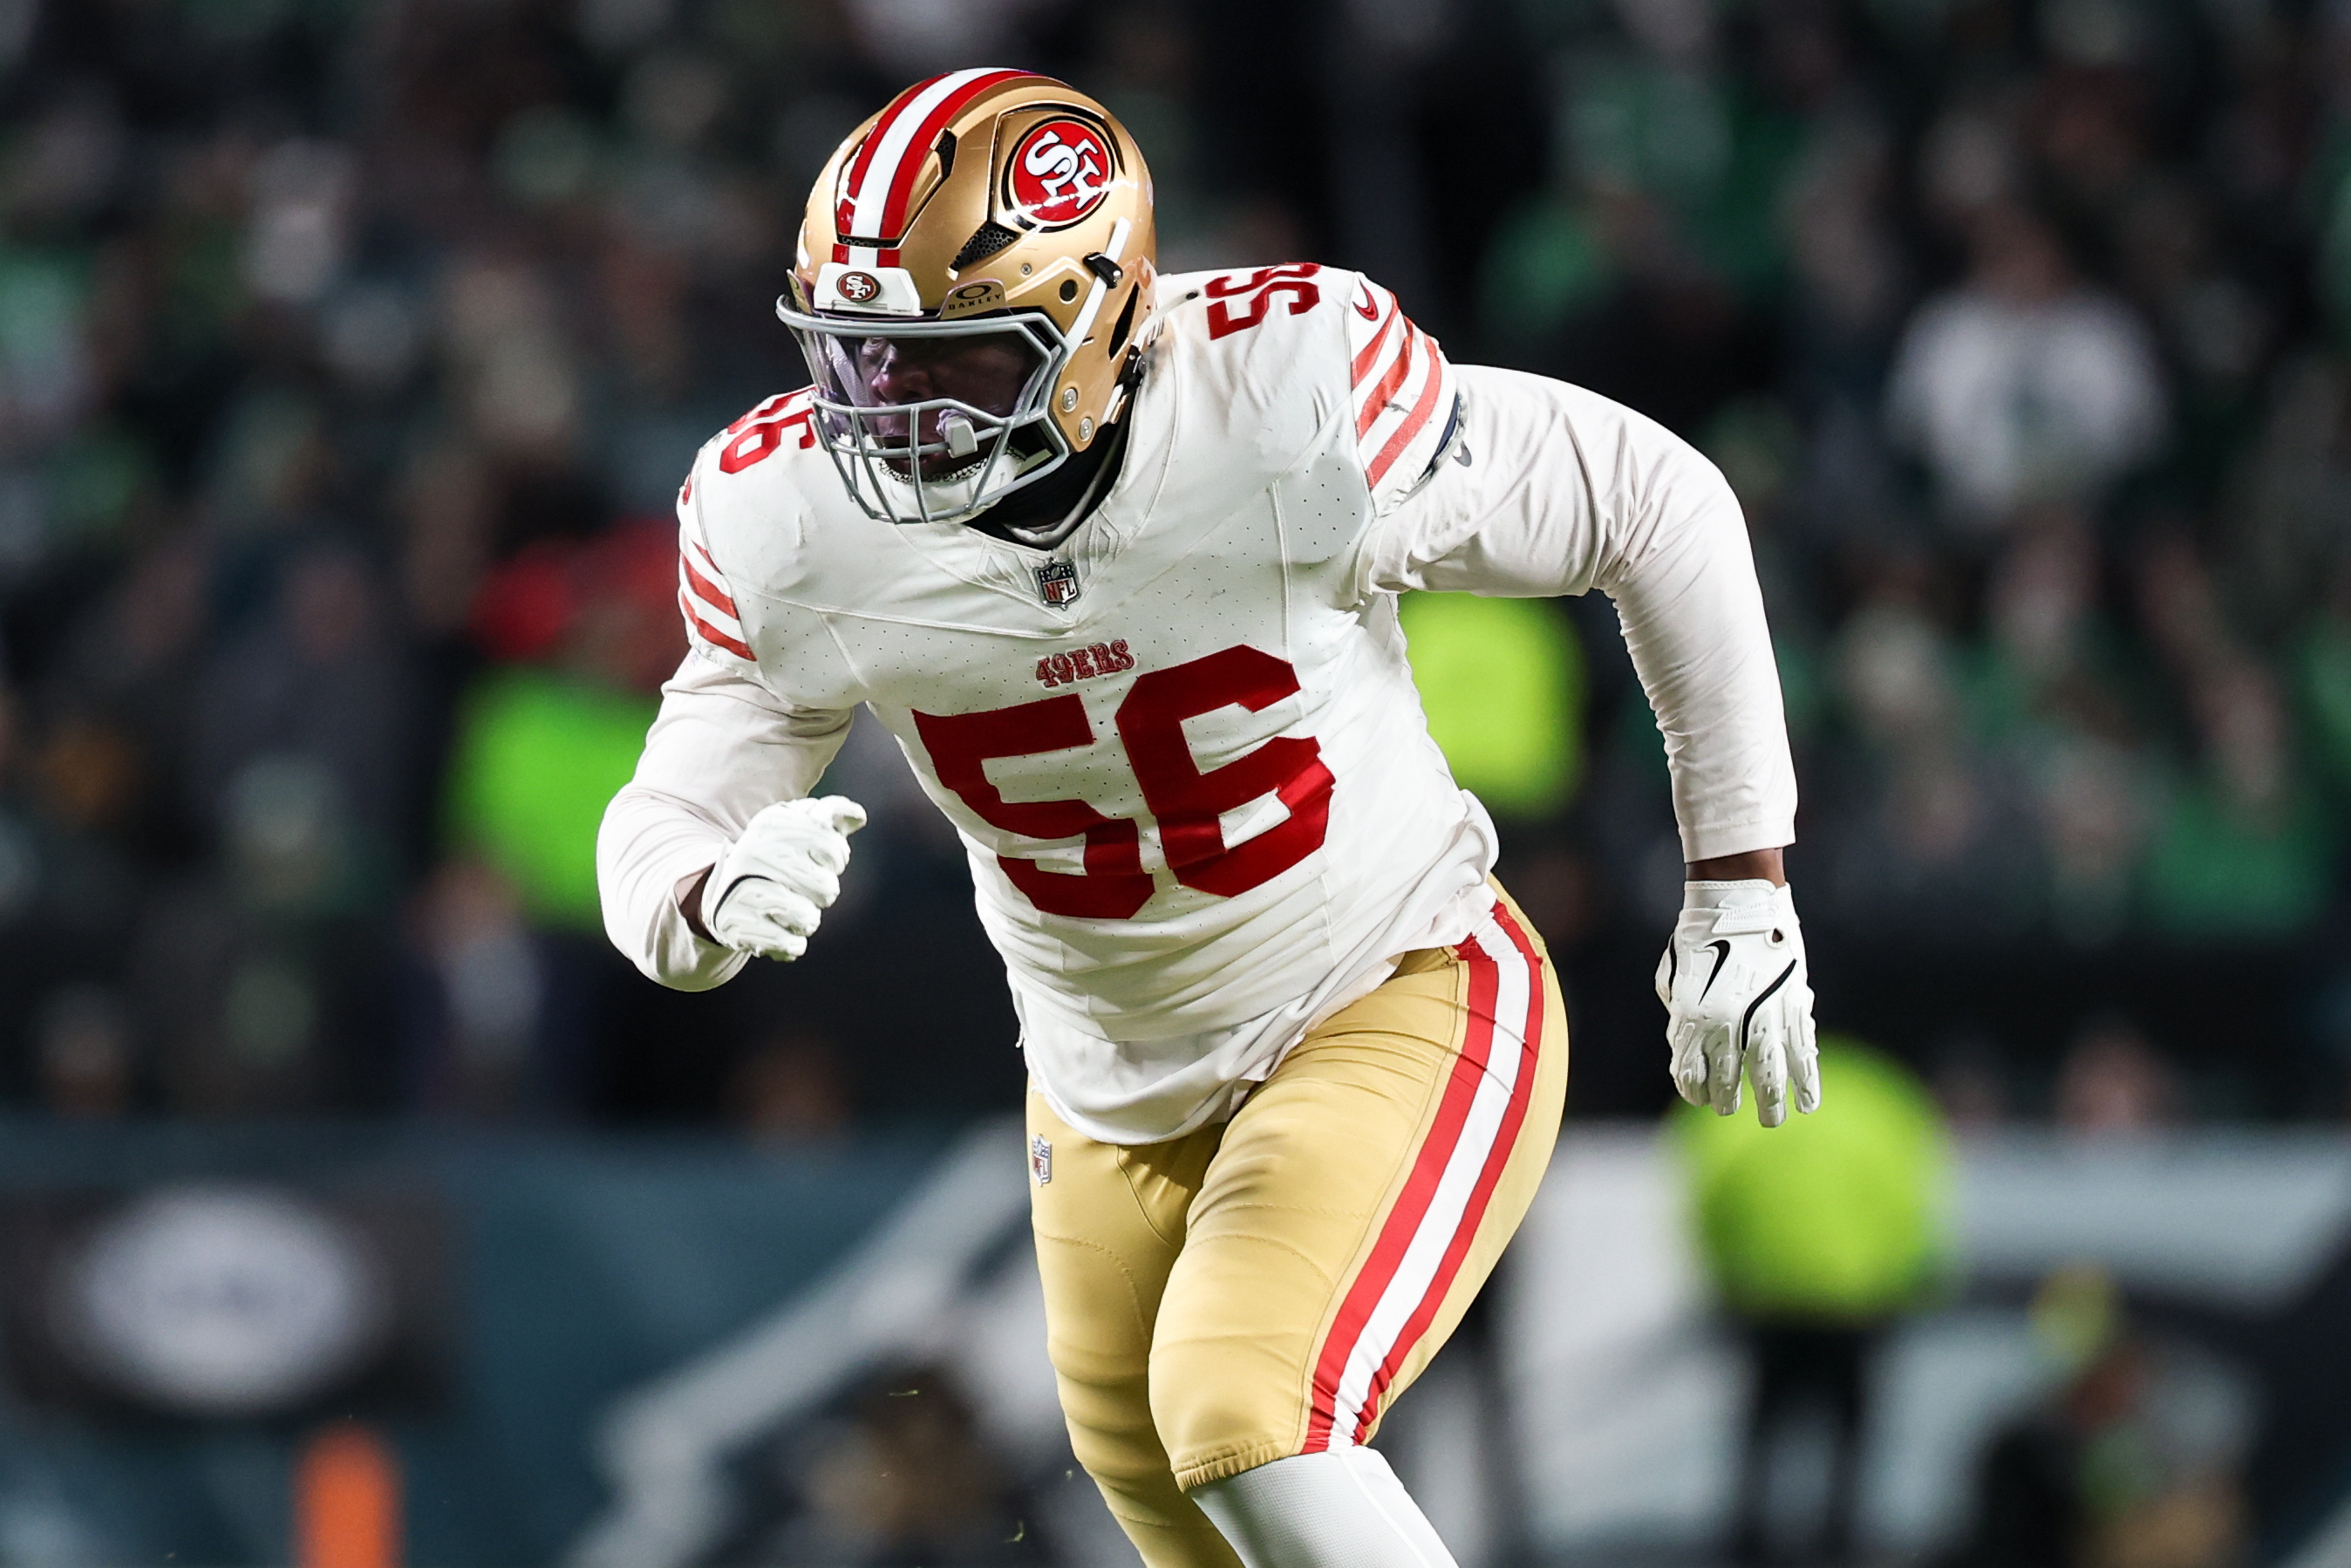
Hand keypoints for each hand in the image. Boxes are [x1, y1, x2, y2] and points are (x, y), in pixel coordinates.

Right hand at [702, 796, 866, 960]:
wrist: (725, 892)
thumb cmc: (779, 858)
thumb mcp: (800, 828)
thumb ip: (832, 815)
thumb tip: (858, 816)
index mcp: (772, 825)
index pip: (832, 846)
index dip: (836, 857)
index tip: (822, 858)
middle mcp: (752, 853)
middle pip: (826, 888)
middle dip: (824, 893)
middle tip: (805, 887)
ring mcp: (741, 889)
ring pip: (808, 918)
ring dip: (807, 920)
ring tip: (790, 909)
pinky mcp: (735, 925)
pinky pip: (791, 944)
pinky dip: (793, 944)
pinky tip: (781, 931)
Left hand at [1654, 879, 1818, 1125]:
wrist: (1737, 903)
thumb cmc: (1698, 939)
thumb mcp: (1674, 980)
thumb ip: (1679, 1016)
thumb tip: (1685, 1050)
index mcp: (1691, 1020)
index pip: (1690, 1075)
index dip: (1695, 1092)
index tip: (1701, 1098)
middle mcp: (1725, 1027)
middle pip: (1727, 1084)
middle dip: (1728, 1102)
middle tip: (1731, 1108)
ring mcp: (1761, 1020)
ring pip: (1768, 1078)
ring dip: (1771, 1104)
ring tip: (1772, 1120)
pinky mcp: (1792, 1009)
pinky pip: (1802, 1056)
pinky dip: (1807, 1084)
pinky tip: (1807, 1104)